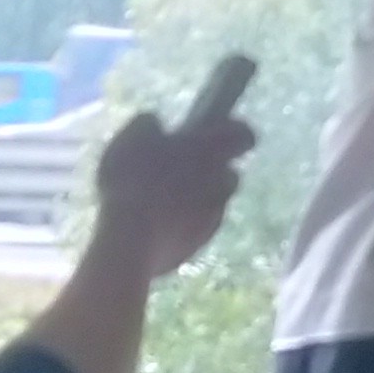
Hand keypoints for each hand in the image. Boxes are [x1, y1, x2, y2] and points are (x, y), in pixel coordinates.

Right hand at [88, 106, 252, 283]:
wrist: (129, 242)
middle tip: (178, 167)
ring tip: (160, 199)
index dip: (231, 130)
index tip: (212, 131)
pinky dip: (182, 225)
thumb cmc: (133, 179)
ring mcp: (212, 220)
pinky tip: (152, 224)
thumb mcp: (131, 138)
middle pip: (228, 173)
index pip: (244, 134)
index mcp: (212, 151)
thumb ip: (148, 125)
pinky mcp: (196, 247)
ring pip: (212, 204)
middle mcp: (221, 185)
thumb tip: (153, 125)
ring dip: (196, 199)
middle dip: (210, 170)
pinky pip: (195, 229)